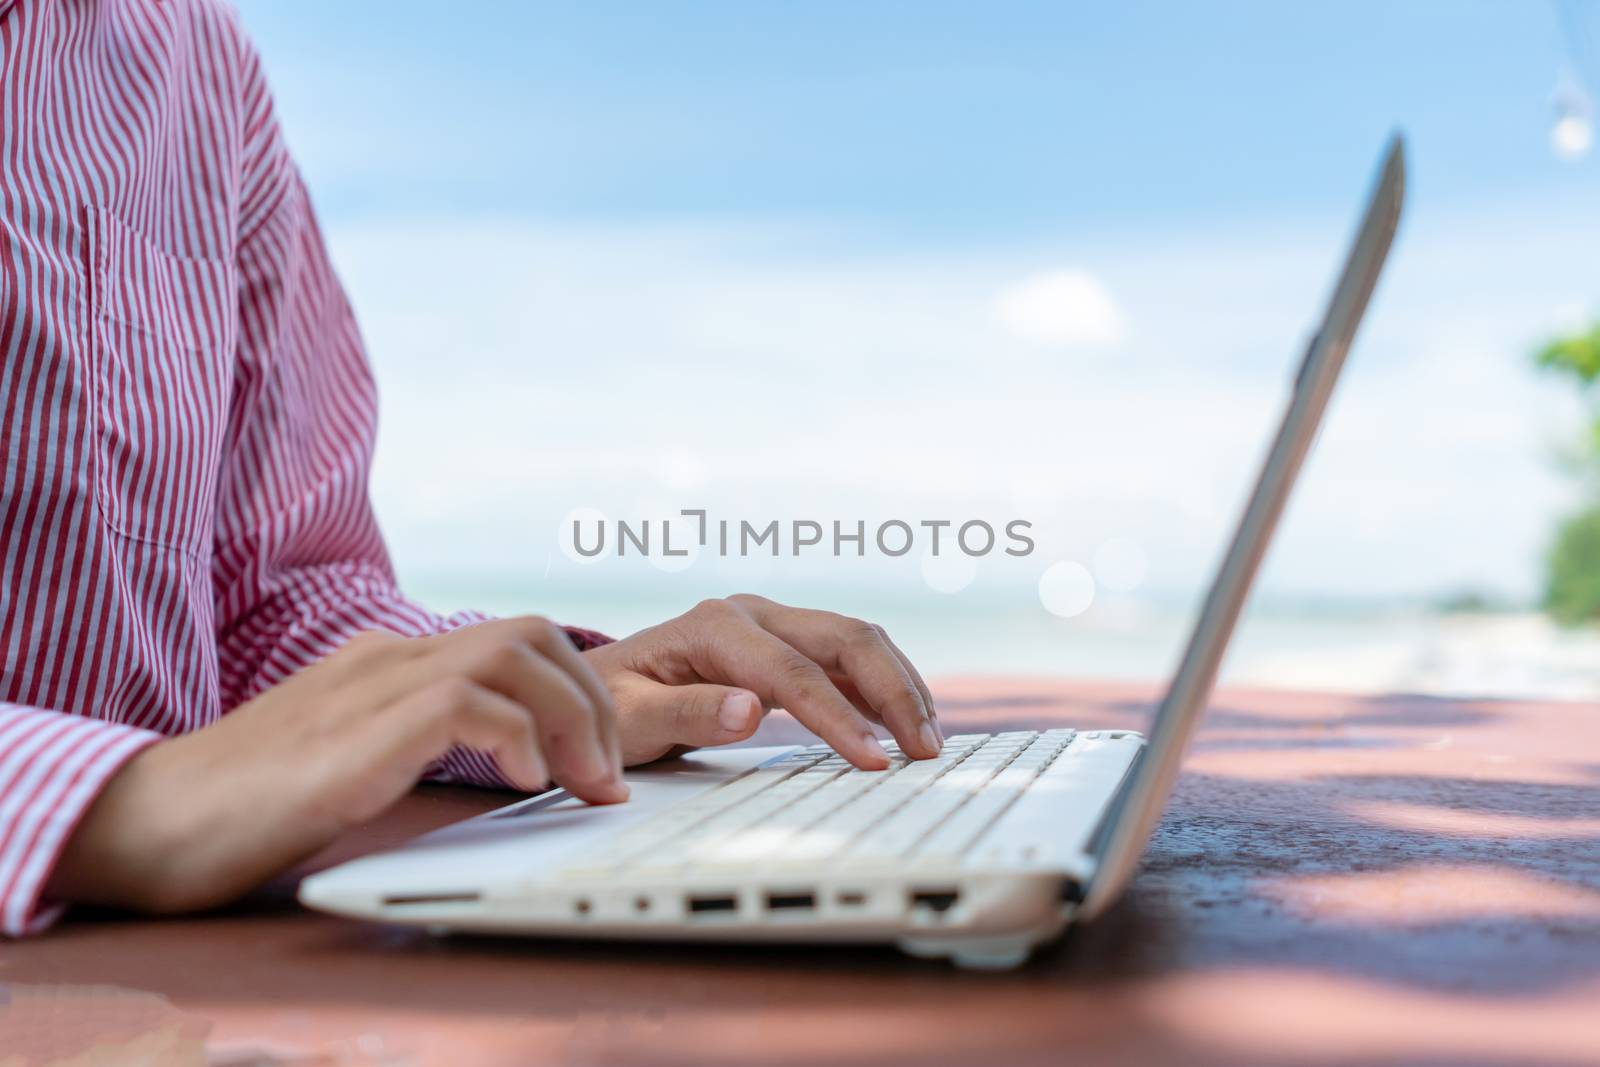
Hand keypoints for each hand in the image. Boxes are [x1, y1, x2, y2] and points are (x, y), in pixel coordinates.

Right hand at [45, 617, 621, 914]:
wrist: (144, 823)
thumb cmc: (242, 805)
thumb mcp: (352, 758)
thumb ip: (416, 741)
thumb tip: (507, 759)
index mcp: (388, 663)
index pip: (513, 641)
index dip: (577, 693)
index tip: (599, 761)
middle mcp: (386, 659)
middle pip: (530, 634)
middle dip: (592, 701)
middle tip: (608, 776)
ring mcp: (367, 689)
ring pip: (511, 652)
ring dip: (571, 717)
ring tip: (584, 784)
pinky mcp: (353, 736)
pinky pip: (462, 704)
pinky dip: (514, 736)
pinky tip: (525, 784)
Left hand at [584, 594, 941, 768]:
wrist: (596, 688)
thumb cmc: (608, 706)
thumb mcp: (629, 718)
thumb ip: (686, 713)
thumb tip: (750, 710)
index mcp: (715, 626)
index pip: (792, 672)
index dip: (838, 717)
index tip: (873, 760)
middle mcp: (752, 613)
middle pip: (844, 639)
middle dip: (893, 692)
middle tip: (926, 749)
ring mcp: (773, 625)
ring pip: (857, 642)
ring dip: (899, 686)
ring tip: (929, 740)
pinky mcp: (786, 645)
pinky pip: (848, 659)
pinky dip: (883, 687)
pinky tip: (905, 722)